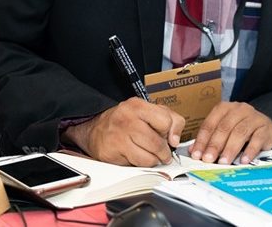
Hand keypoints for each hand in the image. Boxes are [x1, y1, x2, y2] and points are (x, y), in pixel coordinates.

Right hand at [62, 97, 184, 166]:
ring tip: (152, 156)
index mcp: (138, 106)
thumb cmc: (128, 121)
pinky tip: (137, 157)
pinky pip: (135, 165)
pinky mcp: (111, 153)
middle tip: (164, 155)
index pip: (166, 121)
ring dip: (154, 161)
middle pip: (157, 143)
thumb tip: (175, 140)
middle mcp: (127, 120)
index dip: (170, 132)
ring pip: (147, 158)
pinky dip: (140, 164)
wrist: (96, 130)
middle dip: (164, 153)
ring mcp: (117, 137)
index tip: (168, 137)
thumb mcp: (150, 112)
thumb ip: (171, 120)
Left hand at [189, 101, 271, 164]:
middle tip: (208, 159)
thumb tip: (193, 152)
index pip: (210, 124)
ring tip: (224, 162)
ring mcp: (254, 117)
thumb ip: (210, 138)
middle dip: (215, 145)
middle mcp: (239, 110)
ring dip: (230, 149)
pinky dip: (250, 150)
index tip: (196, 155)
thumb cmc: (240, 129)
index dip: (202, 140)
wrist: (266, 125)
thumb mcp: (224, 130)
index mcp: (224, 108)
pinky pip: (257, 139)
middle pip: (224, 127)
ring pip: (240, 132)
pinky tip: (244, 160)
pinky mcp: (265, 128)